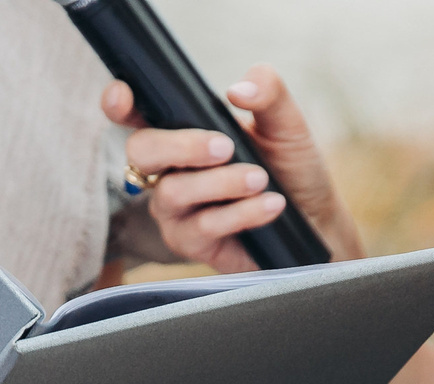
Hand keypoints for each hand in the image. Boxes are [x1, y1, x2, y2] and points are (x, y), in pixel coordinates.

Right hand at [106, 66, 362, 272]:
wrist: (313, 222)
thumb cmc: (290, 169)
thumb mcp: (285, 124)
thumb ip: (268, 93)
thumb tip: (237, 90)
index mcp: (181, 133)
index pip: (136, 114)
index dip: (119, 103)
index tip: (122, 96)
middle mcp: (168, 170)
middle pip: (140, 150)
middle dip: (181, 146)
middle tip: (226, 146)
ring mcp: (174, 209)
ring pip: (172, 192)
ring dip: (221, 182)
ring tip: (260, 179)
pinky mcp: (190, 243)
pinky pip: (202, 226)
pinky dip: (241, 212)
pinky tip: (270, 205)